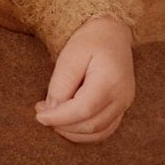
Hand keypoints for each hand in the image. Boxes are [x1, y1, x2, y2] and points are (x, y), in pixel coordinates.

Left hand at [34, 14, 134, 143]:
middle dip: (63, 125)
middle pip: (91, 125)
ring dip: (73, 132)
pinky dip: (85, 132)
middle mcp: (122, 97)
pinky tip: (68, 123)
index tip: (39, 116)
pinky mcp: (122, 107)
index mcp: (110, 81)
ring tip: (53, 118)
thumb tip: (52, 109)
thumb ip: (61, 83)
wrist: (112, 32)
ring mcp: (125, 104)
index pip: (83, 110)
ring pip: (99, 132)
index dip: (59, 118)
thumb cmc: (90, 40)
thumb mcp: (70, 55)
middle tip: (42, 113)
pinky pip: (105, 129)